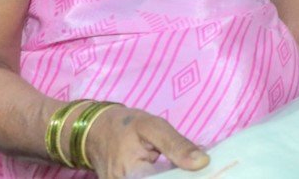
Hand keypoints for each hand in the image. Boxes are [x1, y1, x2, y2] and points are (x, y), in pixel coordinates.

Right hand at [84, 105, 208, 178]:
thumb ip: (177, 145)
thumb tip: (203, 162)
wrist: (94, 131)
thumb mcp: (153, 126)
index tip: (202, 170)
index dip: (184, 176)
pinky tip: (170, 171)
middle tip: (195, 167)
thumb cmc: (124, 125)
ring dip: (171, 175)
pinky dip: (161, 176)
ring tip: (182, 167)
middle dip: (179, 175)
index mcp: (131, 174)